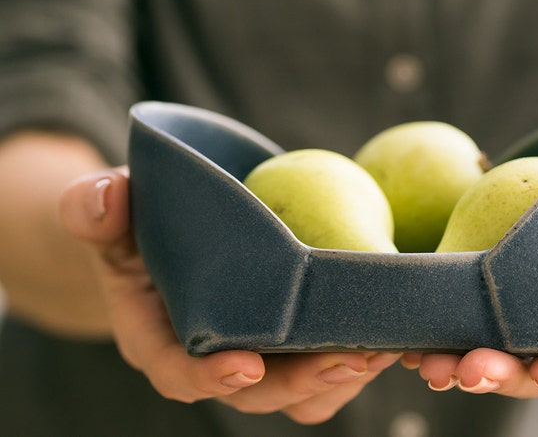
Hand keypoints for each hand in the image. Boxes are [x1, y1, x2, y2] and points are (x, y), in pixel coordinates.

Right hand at [59, 167, 399, 423]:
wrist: (173, 235)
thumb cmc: (137, 223)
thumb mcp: (109, 211)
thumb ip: (96, 206)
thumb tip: (105, 196)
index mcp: (160, 340)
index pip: (180, 373)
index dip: (210, 378)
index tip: (245, 365)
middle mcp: (213, 360)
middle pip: (259, 391)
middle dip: (304, 381)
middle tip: (349, 356)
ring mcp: (259, 355)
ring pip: (304, 393)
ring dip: (344, 376)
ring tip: (383, 347)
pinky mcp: (293, 343)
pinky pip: (328, 366)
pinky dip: (359, 355)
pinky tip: (391, 328)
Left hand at [402, 134, 537, 396]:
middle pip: (527, 372)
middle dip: (496, 374)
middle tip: (466, 368)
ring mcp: (518, 333)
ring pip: (483, 359)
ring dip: (450, 363)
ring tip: (421, 357)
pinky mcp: (485, 314)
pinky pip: (455, 331)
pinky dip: (429, 335)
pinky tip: (400, 331)